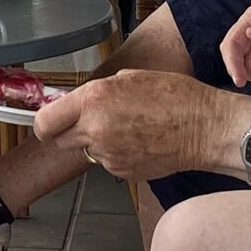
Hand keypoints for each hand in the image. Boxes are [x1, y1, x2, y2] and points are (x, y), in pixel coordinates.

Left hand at [33, 69, 239, 180]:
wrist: (206, 128)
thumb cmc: (175, 97)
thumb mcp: (130, 78)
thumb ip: (97, 92)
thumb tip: (79, 102)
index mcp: (93, 101)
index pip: (44, 122)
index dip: (44, 123)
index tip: (49, 122)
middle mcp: (95, 130)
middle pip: (61, 140)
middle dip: (70, 131)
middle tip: (92, 121)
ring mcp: (108, 155)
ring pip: (87, 151)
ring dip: (97, 142)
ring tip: (128, 128)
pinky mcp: (123, 172)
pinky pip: (108, 162)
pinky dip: (117, 154)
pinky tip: (139, 141)